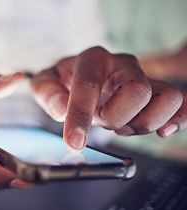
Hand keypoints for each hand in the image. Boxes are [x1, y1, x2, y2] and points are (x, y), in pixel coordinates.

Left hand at [30, 46, 184, 150]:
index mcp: (92, 59)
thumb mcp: (45, 83)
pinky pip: (181, 103)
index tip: (73, 142)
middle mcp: (122, 65)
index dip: (80, 115)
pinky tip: (162, 131)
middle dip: (115, 117)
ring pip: (167, 97)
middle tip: (99, 123)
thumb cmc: (64, 82)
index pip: (89, 85)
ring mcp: (143, 79)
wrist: (80, 81)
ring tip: (122, 127)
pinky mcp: (156, 94)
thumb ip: (47, 92)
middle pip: (137, 90)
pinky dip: (178, 120)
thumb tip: (61, 108)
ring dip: (144, 122)